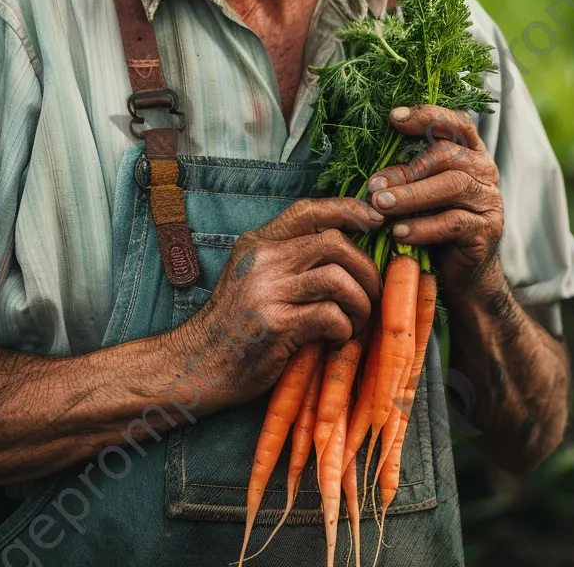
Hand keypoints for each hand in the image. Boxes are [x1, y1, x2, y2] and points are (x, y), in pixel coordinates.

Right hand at [173, 197, 382, 411]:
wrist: (198, 365)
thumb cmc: (234, 324)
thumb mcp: (252, 276)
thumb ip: (287, 259)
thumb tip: (345, 249)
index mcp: (258, 244)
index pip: (309, 211)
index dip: (347, 210)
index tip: (375, 221)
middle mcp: (263, 261)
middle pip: (334, 243)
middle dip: (365, 268)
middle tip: (373, 292)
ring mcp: (268, 291)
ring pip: (338, 279)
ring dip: (360, 301)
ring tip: (358, 320)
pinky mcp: (277, 325)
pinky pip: (331, 316)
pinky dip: (345, 329)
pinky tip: (338, 340)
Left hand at [366, 105, 503, 293]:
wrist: (460, 273)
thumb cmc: (433, 225)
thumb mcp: (418, 195)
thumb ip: (406, 177)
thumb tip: (374, 177)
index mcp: (468, 153)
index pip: (455, 123)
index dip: (426, 116)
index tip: (394, 118)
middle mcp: (484, 171)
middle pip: (448, 155)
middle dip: (406, 169)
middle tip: (374, 186)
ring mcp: (489, 200)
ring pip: (452, 186)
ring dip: (411, 196)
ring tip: (381, 206)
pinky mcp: (488, 230)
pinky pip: (454, 222)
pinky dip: (423, 227)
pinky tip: (399, 234)